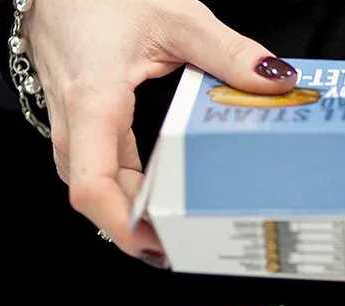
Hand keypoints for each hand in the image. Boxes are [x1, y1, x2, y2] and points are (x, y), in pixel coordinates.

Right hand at [23, 0, 297, 259]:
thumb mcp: (175, 16)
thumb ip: (228, 51)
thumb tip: (275, 81)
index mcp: (93, 101)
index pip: (93, 185)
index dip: (122, 224)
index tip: (157, 243)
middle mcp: (73, 126)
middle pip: (102, 197)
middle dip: (142, 226)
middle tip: (192, 240)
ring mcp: (69, 131)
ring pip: (99, 188)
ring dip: (136, 210)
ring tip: (182, 225)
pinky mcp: (76, 130)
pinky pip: (99, 172)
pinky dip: (129, 190)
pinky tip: (160, 193)